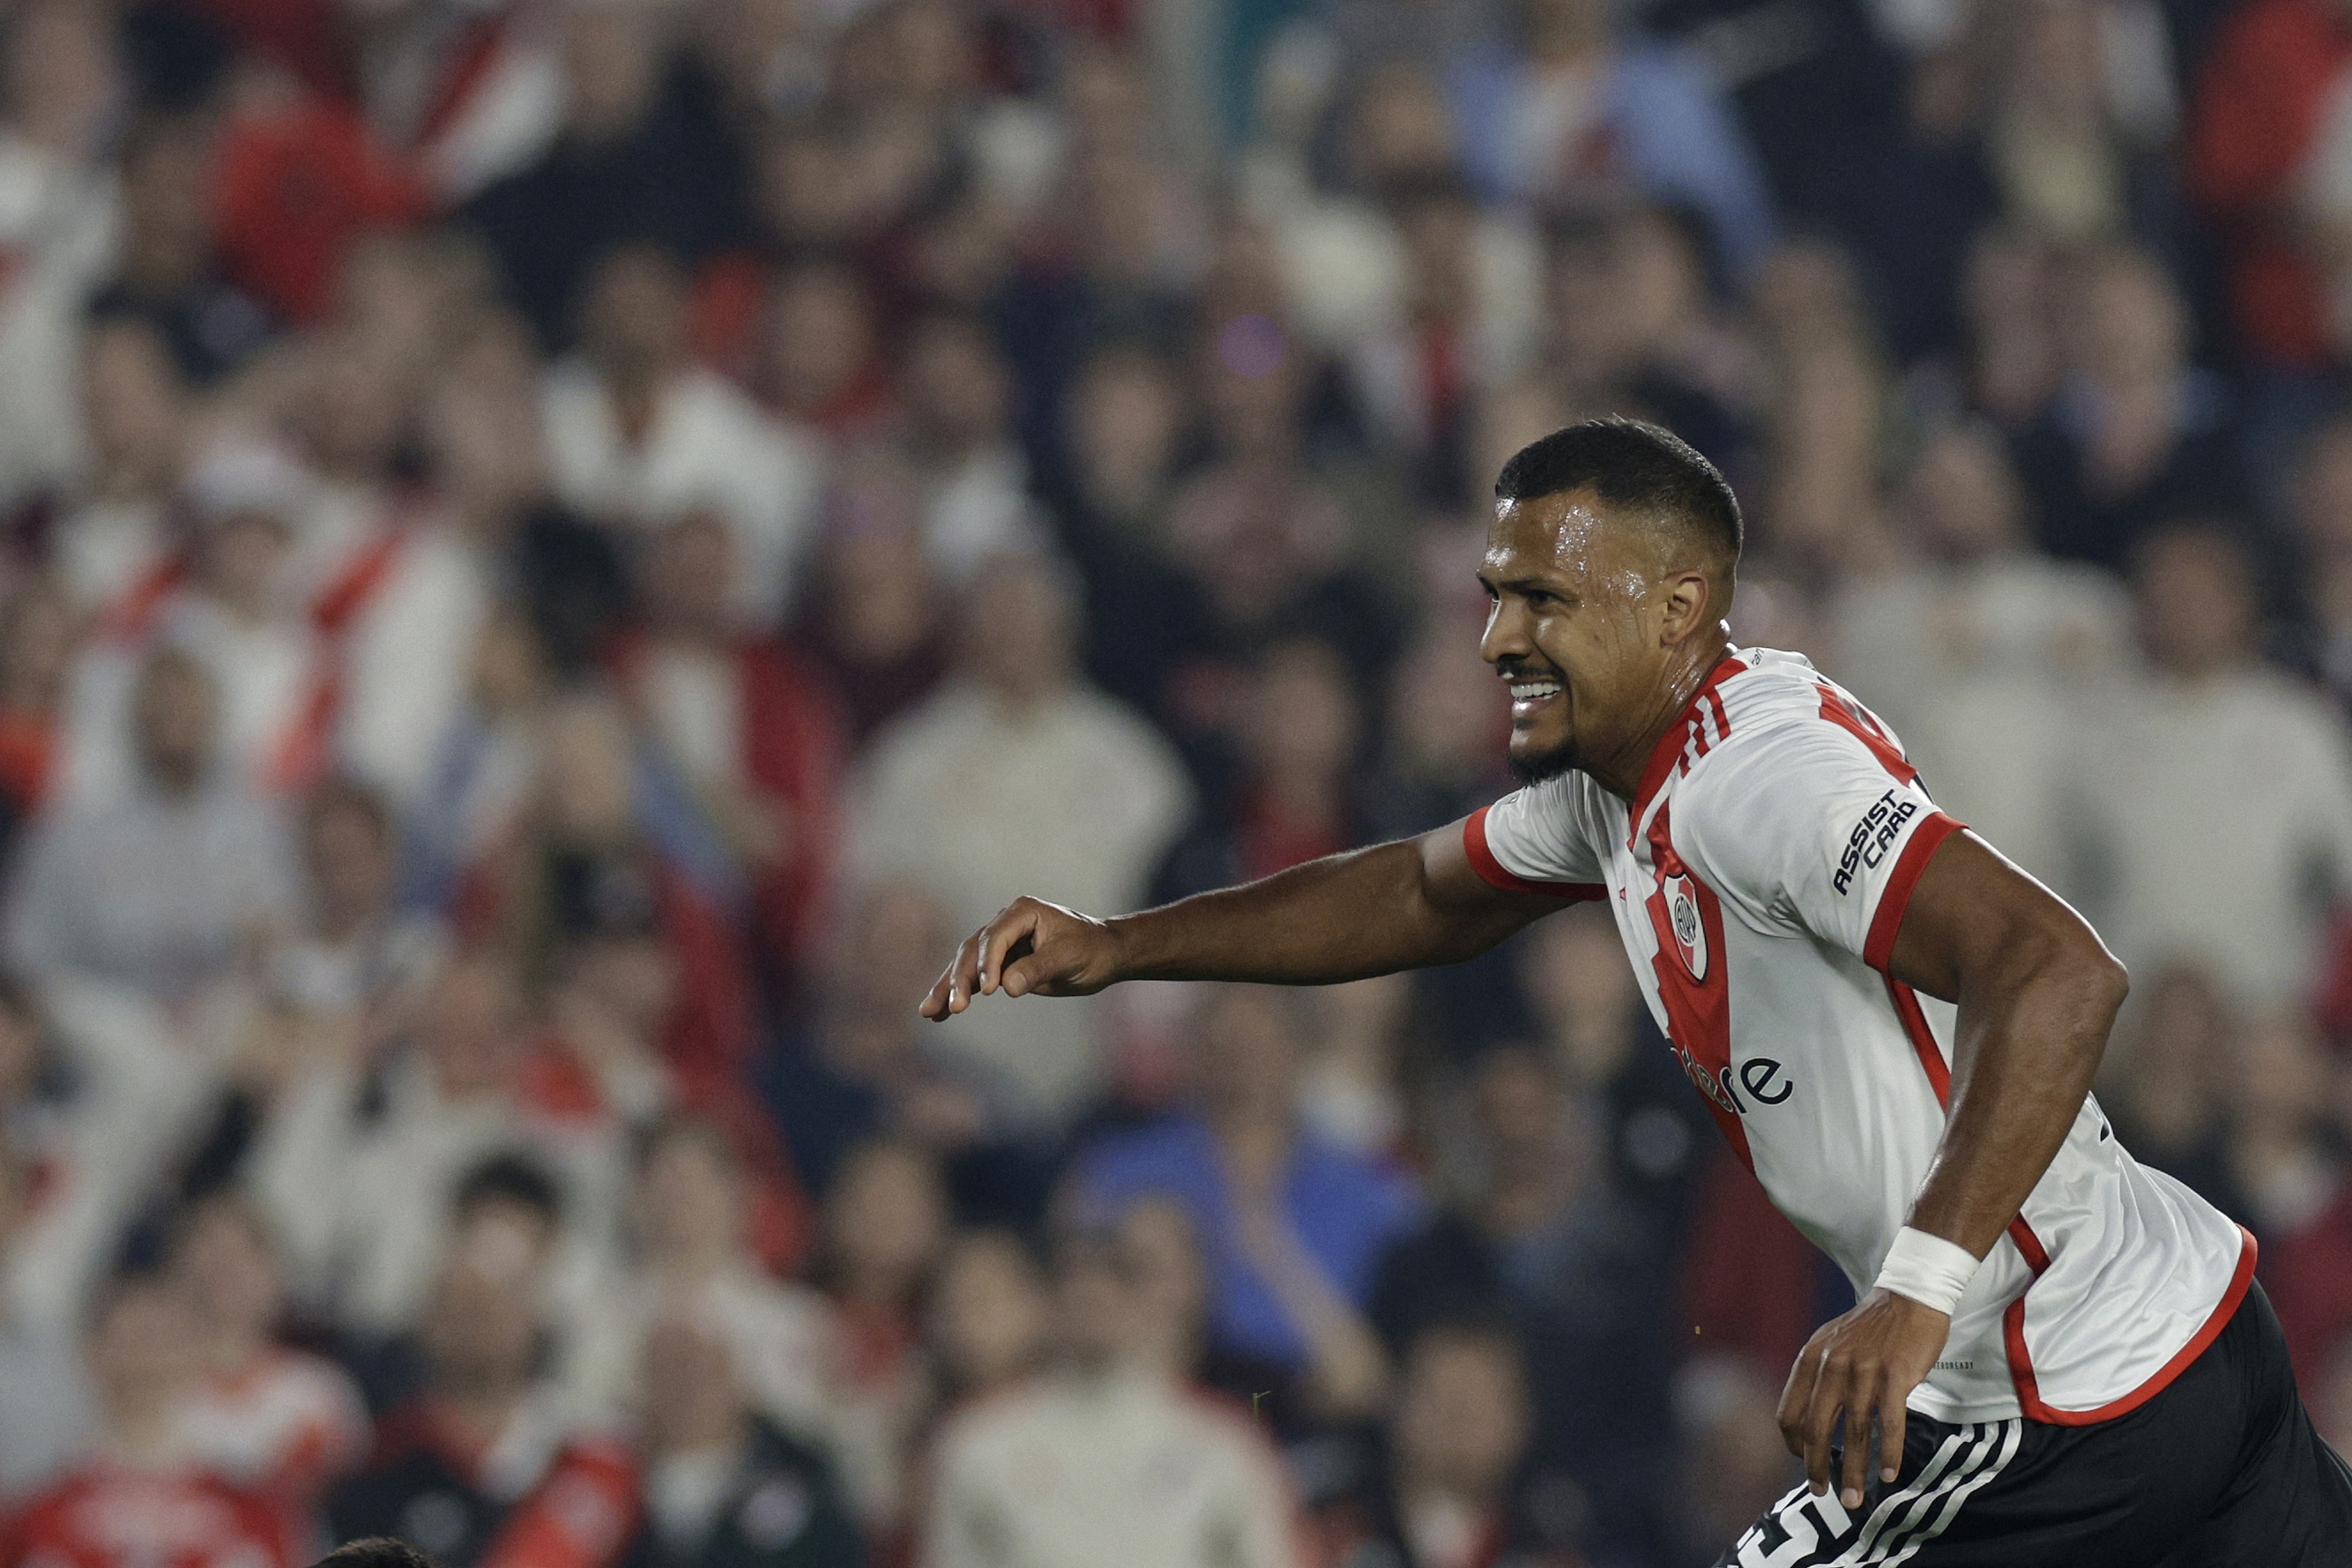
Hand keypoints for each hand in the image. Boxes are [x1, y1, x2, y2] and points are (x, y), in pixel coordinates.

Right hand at [920, 897, 1123, 1019]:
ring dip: (948, 987)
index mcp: (1023, 912)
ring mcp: (1000, 942)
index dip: (988, 962)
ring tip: (929, 1012)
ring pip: (966, 964)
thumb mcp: (1068, 959)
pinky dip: (958, 993)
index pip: (995, 937)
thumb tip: (1007, 987)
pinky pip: (973, 978)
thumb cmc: (1091, 950)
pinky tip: (938, 1015)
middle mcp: (1006, 922)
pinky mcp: (1000, 963)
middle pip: (973, 950)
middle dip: (959, 979)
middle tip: (954, 1007)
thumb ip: (1037, 969)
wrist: (1105, 955)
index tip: (989, 990)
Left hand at [1777, 1288, 1950, 1510]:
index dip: (1794, 1445)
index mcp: (1810, 1358)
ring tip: (1855, 1499)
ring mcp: (1864, 1371)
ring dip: (1854, 1472)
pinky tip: (1889, 1474)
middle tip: (1823, 1493)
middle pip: (1817, 1430)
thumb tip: (1808, 1422)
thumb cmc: (1870, 1328)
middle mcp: (1832, 1366)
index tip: (1804, 1463)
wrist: (1908, 1297)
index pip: (1789, 1413)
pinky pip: (1889, 1424)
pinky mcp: (1896, 1376)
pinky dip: (1889, 1454)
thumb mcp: (1830, 1344)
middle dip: (1817, 1468)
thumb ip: (1817, 1377)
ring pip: (1855, 1433)